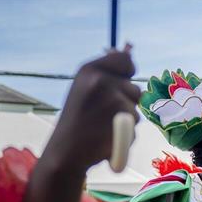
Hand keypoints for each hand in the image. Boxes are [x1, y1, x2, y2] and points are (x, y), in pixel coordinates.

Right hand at [43, 47, 140, 173]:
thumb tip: (128, 48)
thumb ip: (106, 73)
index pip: (125, 61)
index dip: (127, 74)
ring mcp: (113, 101)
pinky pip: (135, 127)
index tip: (120, 85)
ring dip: (126, 120)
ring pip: (136, 110)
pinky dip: (127, 136)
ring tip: (103, 127)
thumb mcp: (85, 88)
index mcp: (89, 70)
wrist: (66, 153)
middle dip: (126, 103)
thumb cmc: (77, 121)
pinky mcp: (123, 122)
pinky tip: (107, 139)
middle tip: (103, 114)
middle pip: (135, 88)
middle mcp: (101, 82)